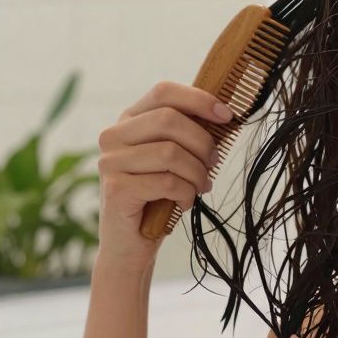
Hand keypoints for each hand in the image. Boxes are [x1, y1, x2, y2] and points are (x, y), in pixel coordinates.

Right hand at [95, 81, 233, 266]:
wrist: (130, 245)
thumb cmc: (156, 198)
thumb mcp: (173, 159)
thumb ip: (187, 135)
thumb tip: (224, 115)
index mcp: (128, 121)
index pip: (163, 92)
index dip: (199, 100)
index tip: (226, 115)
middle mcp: (113, 136)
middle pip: (170, 120)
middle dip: (202, 143)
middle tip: (213, 165)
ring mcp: (110, 162)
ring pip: (171, 153)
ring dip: (197, 173)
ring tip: (200, 187)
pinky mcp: (116, 188)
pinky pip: (167, 182)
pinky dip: (186, 194)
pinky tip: (184, 202)